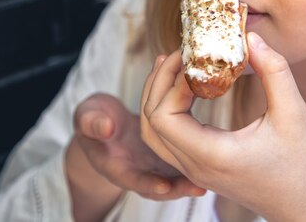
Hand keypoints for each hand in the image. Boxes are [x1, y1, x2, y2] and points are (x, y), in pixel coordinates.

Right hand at [71, 90, 203, 198]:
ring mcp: (154, 166)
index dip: (148, 183)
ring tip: (212, 180)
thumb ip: (92, 122)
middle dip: (178, 189)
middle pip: (159, 187)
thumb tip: (105, 128)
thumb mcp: (88, 116)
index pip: (133, 179)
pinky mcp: (168, 156)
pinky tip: (216, 152)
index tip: (164, 186)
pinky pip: (183, 161)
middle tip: (199, 190)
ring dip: (192, 179)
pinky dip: (197, 159)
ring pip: (175, 177)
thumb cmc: (95, 118)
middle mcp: (138, 171)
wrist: (105, 123)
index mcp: (117, 165)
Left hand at [140, 33, 305, 221]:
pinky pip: (167, 139)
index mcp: (213, 155)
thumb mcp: (295, 115)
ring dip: (158, 96)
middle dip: (160, 81)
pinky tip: (188, 87)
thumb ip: (275, 72)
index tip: (194, 56)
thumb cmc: (305, 168)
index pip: (164, 117)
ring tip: (174, 64)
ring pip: (153, 133)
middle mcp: (196, 167)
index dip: (171, 80)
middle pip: (150, 121)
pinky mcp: (201, 168)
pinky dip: (168, 110)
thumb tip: (251, 38)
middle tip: (181, 51)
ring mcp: (195, 171)